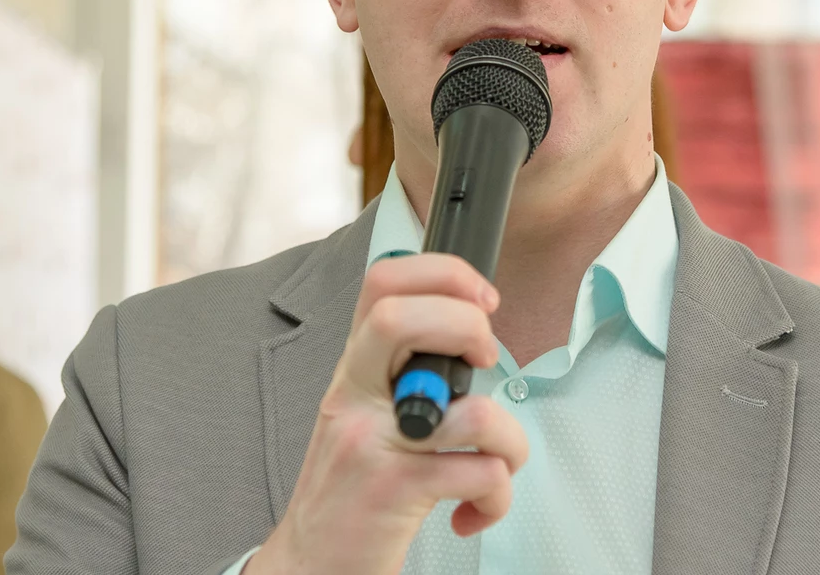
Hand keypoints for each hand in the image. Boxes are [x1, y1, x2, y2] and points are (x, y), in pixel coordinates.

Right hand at [247, 254, 529, 574]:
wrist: (310, 566)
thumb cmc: (352, 489)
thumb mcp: (365, 415)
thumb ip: (404, 372)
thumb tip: (470, 333)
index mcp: (353, 370)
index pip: (381, 282)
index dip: (443, 274)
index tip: (481, 299)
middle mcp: (353, 397)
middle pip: (401, 317)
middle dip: (468, 326)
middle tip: (484, 359)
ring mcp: (370, 443)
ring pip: (470, 410)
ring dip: (509, 439)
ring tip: (493, 463)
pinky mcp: (394, 492)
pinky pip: (481, 473)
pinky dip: (496, 496)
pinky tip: (473, 510)